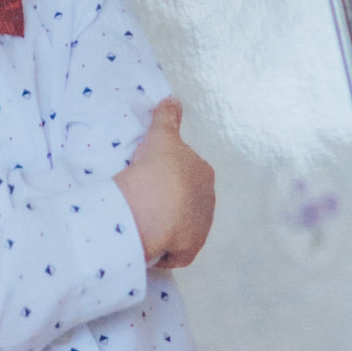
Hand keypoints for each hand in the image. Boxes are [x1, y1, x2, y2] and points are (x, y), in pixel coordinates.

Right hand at [117, 96, 216, 268]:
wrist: (152, 206)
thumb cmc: (156, 168)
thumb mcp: (161, 136)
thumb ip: (167, 117)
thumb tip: (172, 99)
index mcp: (204, 173)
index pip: (187, 174)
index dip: (167, 176)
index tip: (148, 178)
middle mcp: (208, 201)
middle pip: (186, 201)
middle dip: (170, 202)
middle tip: (143, 200)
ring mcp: (200, 228)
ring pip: (182, 226)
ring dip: (167, 226)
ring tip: (144, 223)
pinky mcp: (189, 250)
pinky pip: (177, 251)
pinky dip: (166, 250)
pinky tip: (151, 245)